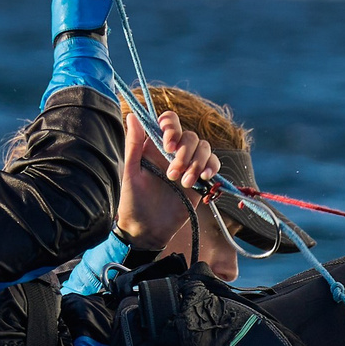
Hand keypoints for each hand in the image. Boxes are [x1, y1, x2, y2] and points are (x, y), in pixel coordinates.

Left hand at [120, 108, 215, 238]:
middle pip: (190, 136)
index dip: (173, 128)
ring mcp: (188, 166)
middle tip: (172, 175)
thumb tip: (132, 115)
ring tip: (184, 183)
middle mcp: (173, 153)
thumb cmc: (133, 202)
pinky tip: (204, 178)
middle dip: (185, 154)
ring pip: (204, 148)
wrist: (147, 230)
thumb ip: (133, 144)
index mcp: (155, 146)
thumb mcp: (130, 172)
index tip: (168, 146)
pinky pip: (214, 164)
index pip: (170, 121)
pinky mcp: (201, 180)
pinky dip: (212, 167)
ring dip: (197, 163)